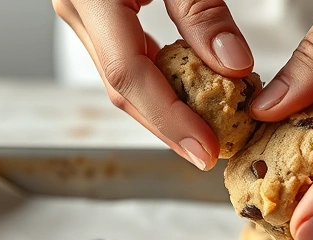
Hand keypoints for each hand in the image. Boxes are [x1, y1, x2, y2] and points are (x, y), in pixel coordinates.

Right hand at [53, 0, 254, 169]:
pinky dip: (160, 84)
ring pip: (123, 79)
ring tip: (207, 134)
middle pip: (123, 88)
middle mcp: (77, 8)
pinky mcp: (96, 15)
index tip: (207, 149)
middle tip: (212, 153)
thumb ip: (203, 11)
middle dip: (169, 127)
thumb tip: (235, 68)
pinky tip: (191, 101)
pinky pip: (126, 60)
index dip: (170, 119)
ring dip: (165, 112)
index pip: (130, 74)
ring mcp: (82, 14)